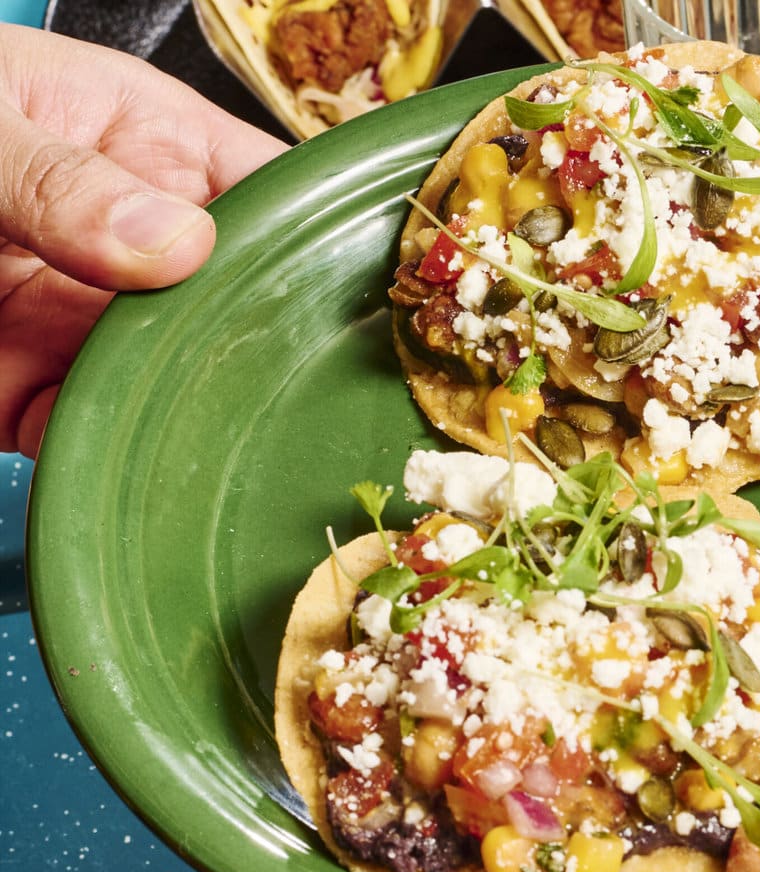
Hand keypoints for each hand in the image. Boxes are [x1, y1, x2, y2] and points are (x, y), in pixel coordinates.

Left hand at [0, 24, 287, 456]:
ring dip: (204, 421)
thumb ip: (58, 177)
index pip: (274, 192)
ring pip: (180, 386)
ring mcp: (84, 324)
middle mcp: (132, 243)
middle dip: (274, 356)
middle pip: (241, 308)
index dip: (329, 243)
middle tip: (320, 399)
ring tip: (250, 450)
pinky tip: (152, 477)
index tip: (364, 299)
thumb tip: (171, 242)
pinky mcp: (29, 396)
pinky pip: (96, 440)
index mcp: (146, 144)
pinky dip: (121, 469)